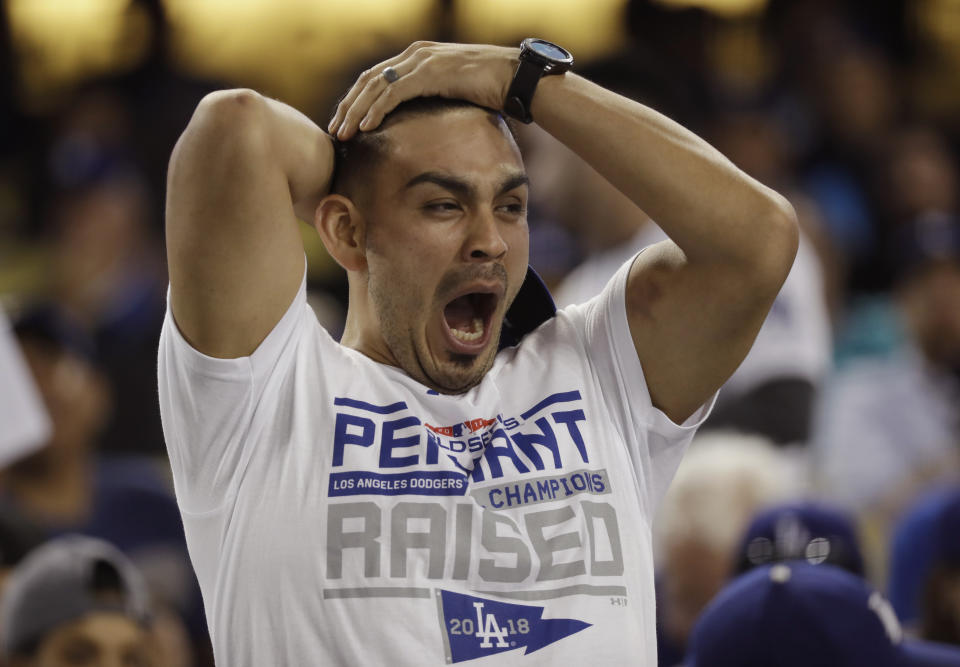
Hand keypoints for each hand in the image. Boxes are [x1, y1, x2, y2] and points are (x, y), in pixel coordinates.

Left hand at [328, 42, 516, 140]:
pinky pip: (395, 93)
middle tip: (334, 130)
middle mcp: (415, 54)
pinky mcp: (430, 73)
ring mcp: (422, 62)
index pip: (377, 77)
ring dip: (356, 111)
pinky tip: (366, 127)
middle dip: (349, 106)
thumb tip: (420, 121)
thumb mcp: (454, 91)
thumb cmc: (491, 88)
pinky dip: (377, 111)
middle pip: (369, 80)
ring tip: (343, 132)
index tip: (345, 122)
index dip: (357, 100)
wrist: (515, 78)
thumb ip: (433, 97)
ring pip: (376, 86)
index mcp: (418, 57)